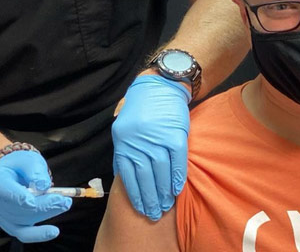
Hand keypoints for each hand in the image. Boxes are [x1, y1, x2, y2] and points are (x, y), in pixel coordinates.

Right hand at [0, 150, 71, 242]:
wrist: (12, 172)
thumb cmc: (20, 164)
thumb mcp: (28, 158)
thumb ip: (35, 170)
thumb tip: (43, 186)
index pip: (2, 189)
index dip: (17, 197)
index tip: (32, 202)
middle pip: (15, 208)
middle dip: (41, 205)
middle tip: (63, 200)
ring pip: (21, 221)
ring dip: (44, 214)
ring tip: (64, 204)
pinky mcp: (9, 224)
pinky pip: (22, 233)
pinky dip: (38, 233)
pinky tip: (53, 231)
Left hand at [112, 75, 189, 219]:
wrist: (161, 84)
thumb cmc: (142, 108)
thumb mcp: (124, 126)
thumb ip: (125, 150)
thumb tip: (123, 176)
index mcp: (123, 140)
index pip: (128, 175)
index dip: (135, 195)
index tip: (141, 208)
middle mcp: (138, 140)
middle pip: (144, 177)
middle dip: (149, 198)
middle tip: (154, 214)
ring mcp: (157, 138)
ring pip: (160, 172)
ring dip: (163, 192)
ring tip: (166, 206)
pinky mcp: (175, 135)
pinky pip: (176, 161)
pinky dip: (177, 178)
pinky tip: (176, 190)